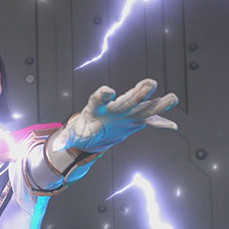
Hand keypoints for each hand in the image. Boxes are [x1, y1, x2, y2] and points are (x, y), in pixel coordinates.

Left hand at [50, 79, 177, 152]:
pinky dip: (160, 123)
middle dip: (138, 92)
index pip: (99, 97)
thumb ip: (66, 138)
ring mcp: (127, 113)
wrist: (94, 132)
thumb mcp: (72, 135)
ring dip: (158, 104)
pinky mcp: (135, 121)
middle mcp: (114, 107)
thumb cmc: (82, 130)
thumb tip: (57, 146)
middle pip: (127, 98)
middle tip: (150, 83)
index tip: (108, 91)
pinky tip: (172, 125)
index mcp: (96, 107)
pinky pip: (149, 122)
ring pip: (143, 107)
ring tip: (172, 99)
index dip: (103, 94)